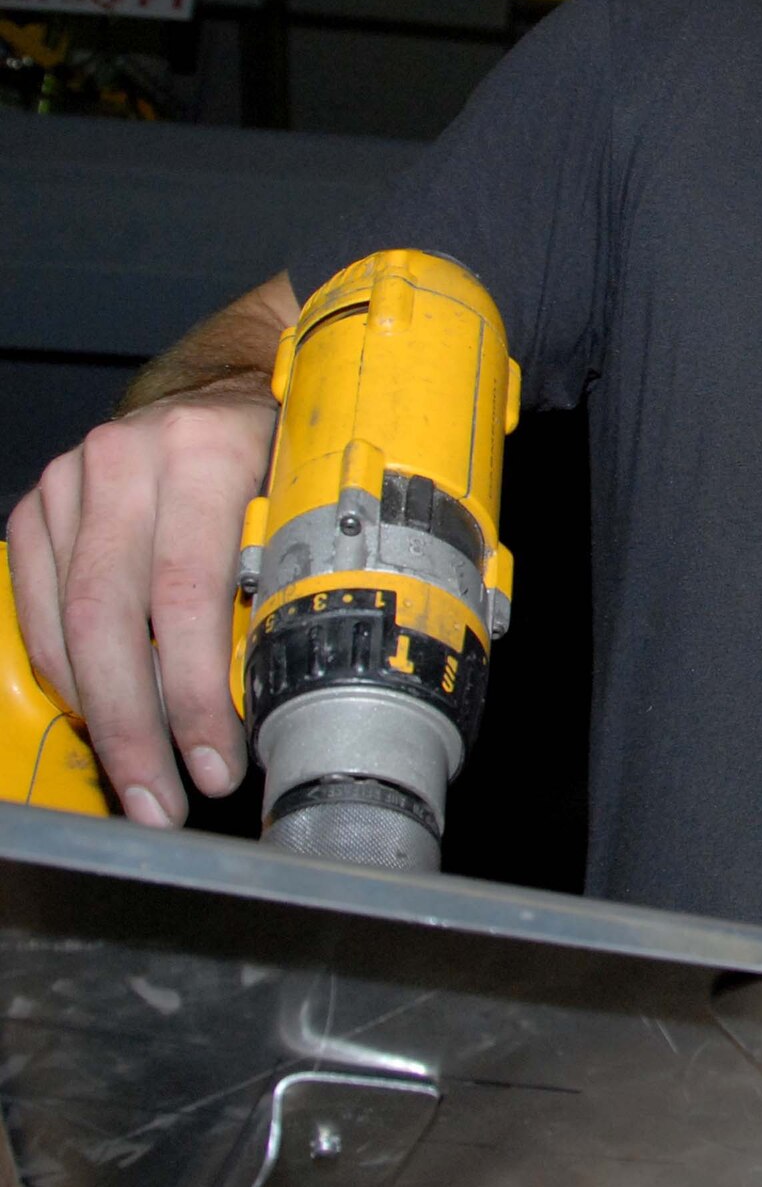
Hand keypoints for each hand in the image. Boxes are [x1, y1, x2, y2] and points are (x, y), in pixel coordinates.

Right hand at [6, 393, 277, 826]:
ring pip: (66, 625)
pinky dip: (68, 675)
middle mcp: (126, 458)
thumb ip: (285, 576)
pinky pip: (37, 611)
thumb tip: (285, 691)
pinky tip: (102, 717)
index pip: (186, 594)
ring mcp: (71, 480)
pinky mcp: (37, 506)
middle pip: (109, 621)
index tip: (217, 763)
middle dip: (137, 730)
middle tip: (164, 802)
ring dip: (101, 718)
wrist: (218, 385)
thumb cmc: (271, 451)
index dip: (197, 694)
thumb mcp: (299, 497)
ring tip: (141, 782)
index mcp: (203, 451)